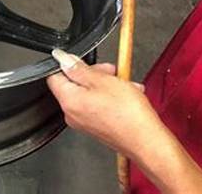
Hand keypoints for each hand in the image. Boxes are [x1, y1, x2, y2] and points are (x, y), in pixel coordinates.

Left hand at [47, 49, 166, 158]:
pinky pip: (97, 105)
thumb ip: (79, 68)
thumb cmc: (128, 115)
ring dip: (106, 84)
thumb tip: (62, 58)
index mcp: (69, 101)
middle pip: (74, 84)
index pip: (54, 76)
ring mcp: (84, 122)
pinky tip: (127, 95)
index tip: (84, 60)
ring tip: (124, 84)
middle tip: (110, 71)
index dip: (68, 64)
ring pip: (89, 93)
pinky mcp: (96, 127)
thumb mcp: (103, 81)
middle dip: (93, 73)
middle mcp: (72, 114)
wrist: (147, 142)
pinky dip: (110, 97)